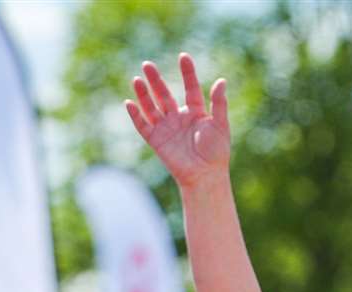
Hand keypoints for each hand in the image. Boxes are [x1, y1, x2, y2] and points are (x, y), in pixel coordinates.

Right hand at [126, 54, 231, 189]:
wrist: (205, 175)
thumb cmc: (216, 151)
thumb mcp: (220, 125)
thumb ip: (219, 103)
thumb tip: (222, 81)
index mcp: (195, 112)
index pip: (190, 88)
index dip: (187, 73)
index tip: (183, 57)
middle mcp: (178, 117)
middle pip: (164, 94)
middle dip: (155, 80)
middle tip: (147, 64)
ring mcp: (166, 128)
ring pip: (151, 107)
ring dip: (143, 94)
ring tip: (137, 79)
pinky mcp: (156, 140)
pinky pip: (143, 126)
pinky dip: (136, 115)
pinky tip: (129, 102)